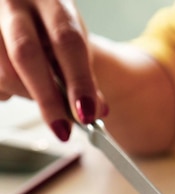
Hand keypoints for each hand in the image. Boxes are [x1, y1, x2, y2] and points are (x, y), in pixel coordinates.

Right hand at [0, 0, 106, 139]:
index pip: (67, 40)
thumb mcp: (73, 43)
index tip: (86, 114)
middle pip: (26, 54)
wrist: (27, 12)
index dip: (78, 81)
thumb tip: (95, 112)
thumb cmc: (51, 29)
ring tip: (40, 94)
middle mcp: (15, 1)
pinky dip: (7, 91)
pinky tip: (16, 84)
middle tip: (63, 129)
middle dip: (47, 98)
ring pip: (5, 72)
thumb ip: (84, 76)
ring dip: (27, 95)